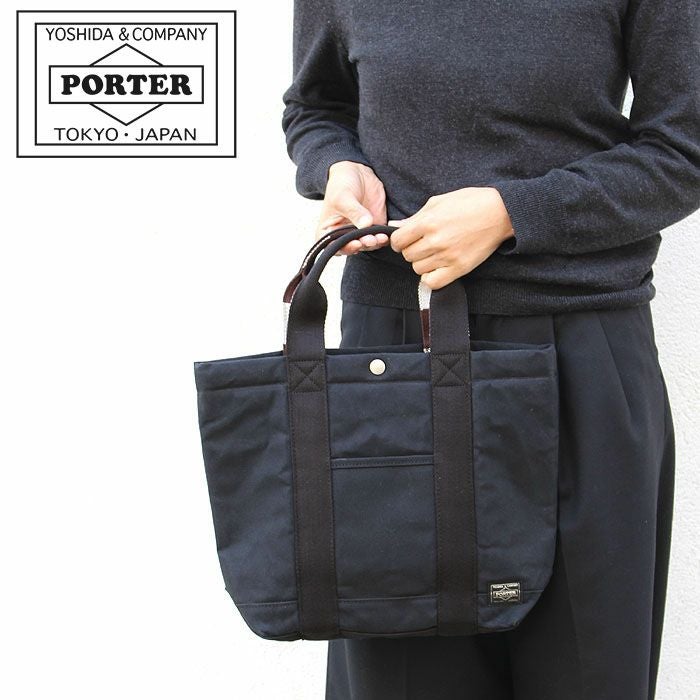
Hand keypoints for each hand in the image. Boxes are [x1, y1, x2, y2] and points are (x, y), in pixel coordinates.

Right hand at [318, 161, 390, 255]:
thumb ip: (354, 211)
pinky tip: (386, 234)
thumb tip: (366, 224)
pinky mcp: (374, 228)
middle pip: (352, 248)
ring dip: (373, 243)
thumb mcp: (343, 196)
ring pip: (367, 245)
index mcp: (328, 231)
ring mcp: (359, 233)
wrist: (357, 172)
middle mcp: (343, 236)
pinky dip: (383, 239)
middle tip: (370, 240)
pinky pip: (379, 238)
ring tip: (379, 237)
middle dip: (362, 245)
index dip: (344, 249)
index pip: (332, 247)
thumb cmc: (342, 184)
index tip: (355, 243)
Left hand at [387, 187, 514, 288]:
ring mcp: (447, 256)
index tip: (404, 240)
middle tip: (423, 244)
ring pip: (418, 269)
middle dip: (411, 250)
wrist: (501, 213)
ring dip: (422, 263)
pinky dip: (431, 278)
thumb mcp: (439, 202)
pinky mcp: (459, 268)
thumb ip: (415, 217)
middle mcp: (436, 240)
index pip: (397, 241)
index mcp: (428, 222)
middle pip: (407, 256)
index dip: (398, 241)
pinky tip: (437, 267)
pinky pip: (433, 282)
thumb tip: (394, 226)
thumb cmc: (471, 203)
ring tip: (433, 253)